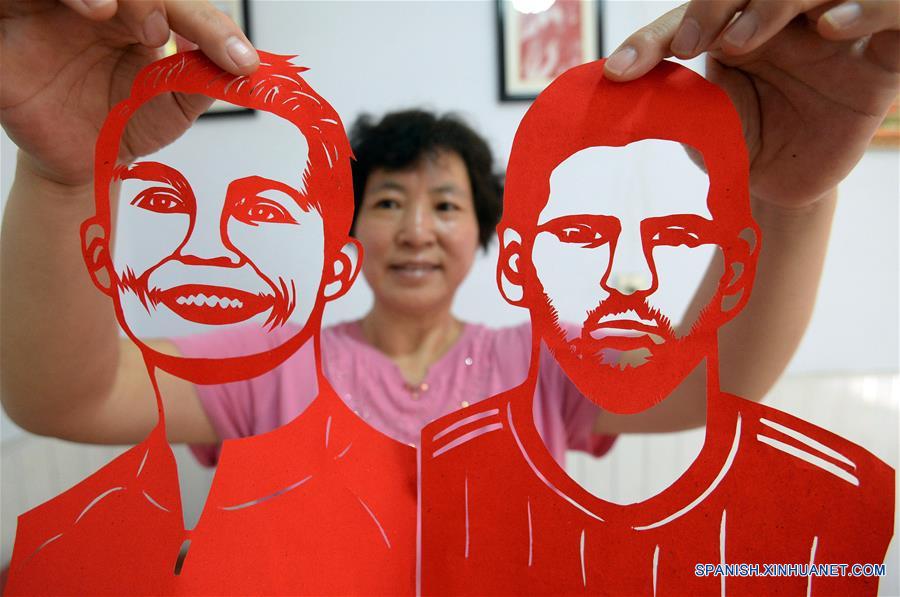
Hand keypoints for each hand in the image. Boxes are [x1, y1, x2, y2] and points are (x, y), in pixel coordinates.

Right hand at [0, 0, 258, 187]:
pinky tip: (84, 11)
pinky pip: (11, 0)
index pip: (176, 1)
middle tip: (159, 32)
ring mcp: (49, 12)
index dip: (208, 23)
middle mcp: (95, 6)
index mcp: (138, 13)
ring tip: (111, 15)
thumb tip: (247, 66)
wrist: (85, 165)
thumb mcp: (174, 104)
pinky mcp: (8, 29)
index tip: (239, 59)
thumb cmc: (125, 125)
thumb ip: (206, 80)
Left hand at [604, 0, 899, 207]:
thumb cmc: (738, 145)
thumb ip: (669, 96)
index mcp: (737, 23)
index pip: (698, 11)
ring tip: (738, 41)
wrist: (781, 188)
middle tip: (689, 46)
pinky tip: (832, 24)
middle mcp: (786, 18)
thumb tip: (614, 79)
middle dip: (714, 4)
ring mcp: (837, 32)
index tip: (621, 70)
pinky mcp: (881, 59)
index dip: (658, 34)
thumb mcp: (700, 122)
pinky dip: (870, 6)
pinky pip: (894, 12)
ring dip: (776, 0)